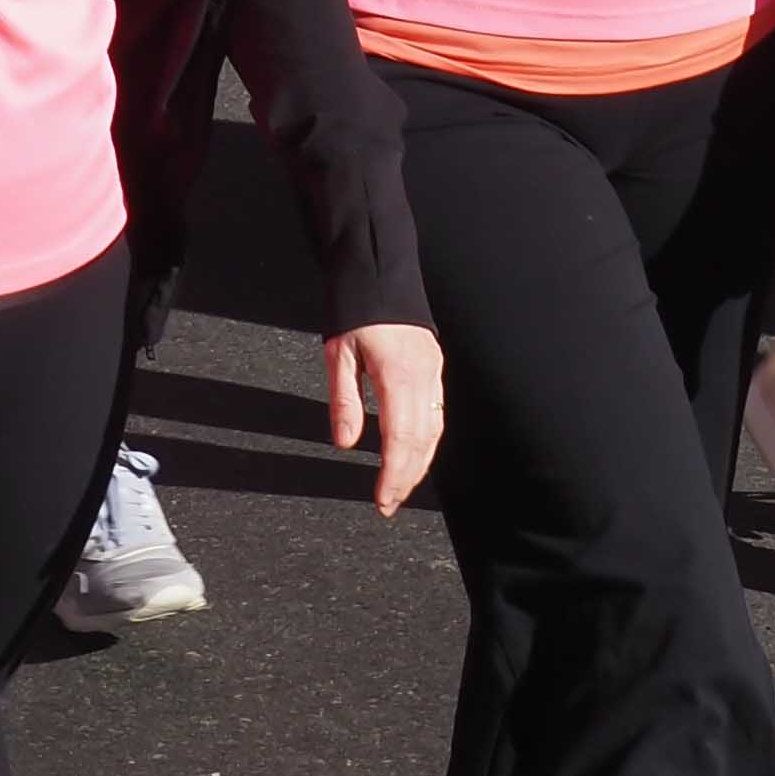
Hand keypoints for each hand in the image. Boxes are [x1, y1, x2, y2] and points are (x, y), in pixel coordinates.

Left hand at [324, 321, 444, 515]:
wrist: (378, 272)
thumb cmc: (357, 309)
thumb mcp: (338, 354)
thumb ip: (344, 401)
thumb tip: (344, 442)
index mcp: (398, 374)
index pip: (400, 439)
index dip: (394, 474)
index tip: (383, 499)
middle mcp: (422, 376)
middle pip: (422, 441)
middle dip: (407, 478)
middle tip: (389, 503)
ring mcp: (432, 372)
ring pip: (434, 430)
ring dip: (419, 463)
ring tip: (401, 487)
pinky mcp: (434, 367)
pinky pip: (436, 413)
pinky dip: (426, 440)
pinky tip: (415, 453)